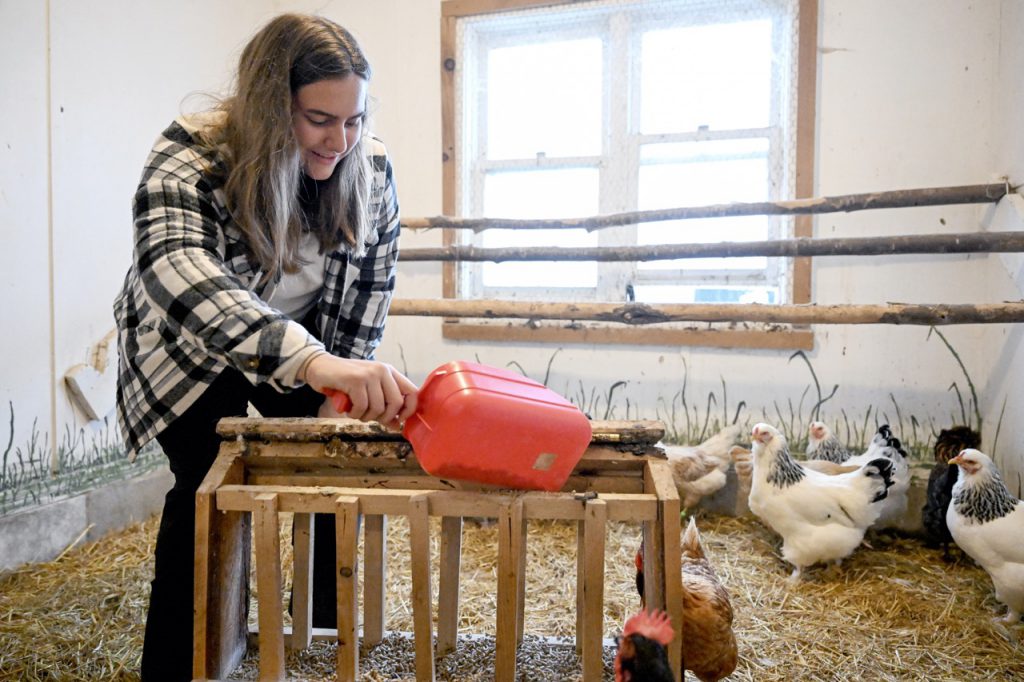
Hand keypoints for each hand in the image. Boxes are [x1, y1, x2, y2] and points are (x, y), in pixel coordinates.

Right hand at [303, 354, 417, 426]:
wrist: (319, 367)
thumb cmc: (344, 382)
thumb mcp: (368, 392)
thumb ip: (384, 406)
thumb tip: (397, 425)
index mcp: (390, 372)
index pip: (412, 392)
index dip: (409, 410)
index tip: (398, 420)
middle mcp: (383, 370)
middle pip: (396, 403)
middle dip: (383, 417)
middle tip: (369, 416)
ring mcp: (370, 374)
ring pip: (378, 408)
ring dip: (365, 416)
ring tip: (355, 410)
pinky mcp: (356, 380)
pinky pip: (362, 407)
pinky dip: (354, 414)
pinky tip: (348, 408)